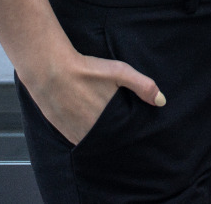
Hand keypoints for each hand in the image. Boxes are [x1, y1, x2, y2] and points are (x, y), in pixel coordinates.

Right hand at [22, 46, 163, 145]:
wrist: (49, 70)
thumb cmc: (86, 69)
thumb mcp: (119, 72)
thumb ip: (142, 86)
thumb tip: (161, 101)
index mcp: (108, 121)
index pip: (126, 134)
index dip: (131, 129)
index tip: (137, 125)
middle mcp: (91, 132)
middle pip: (111, 138)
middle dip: (118, 133)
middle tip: (121, 120)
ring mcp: (75, 133)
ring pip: (95, 140)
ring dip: (103, 135)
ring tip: (107, 121)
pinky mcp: (63, 131)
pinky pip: (81, 139)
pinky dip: (88, 134)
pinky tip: (92, 122)